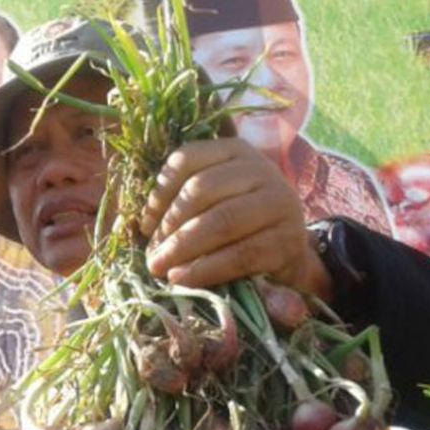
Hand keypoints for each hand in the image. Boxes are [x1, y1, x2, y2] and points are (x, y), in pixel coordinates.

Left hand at [142, 137, 331, 298]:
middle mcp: (261, 168)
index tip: (145, 225)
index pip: (186, 158)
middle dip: (169, 226)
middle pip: (201, 189)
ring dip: (183, 248)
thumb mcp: (212, 202)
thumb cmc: (237, 226)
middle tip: (151, 256)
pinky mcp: (288, 239)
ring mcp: (280, 201)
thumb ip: (182, 202)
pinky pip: (241, 254)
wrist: (287, 254)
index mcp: (234, 150)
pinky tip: (184, 278)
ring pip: (221, 220)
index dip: (159, 193)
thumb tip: (140, 224)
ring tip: (160, 268)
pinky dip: (207, 269)